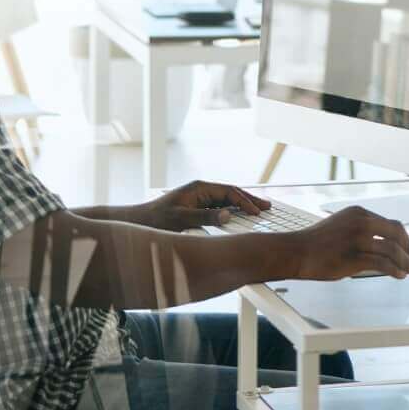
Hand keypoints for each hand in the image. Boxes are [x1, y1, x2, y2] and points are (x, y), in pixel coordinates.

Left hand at [144, 180, 269, 231]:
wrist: (141, 222)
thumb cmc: (158, 219)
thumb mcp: (182, 219)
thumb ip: (205, 217)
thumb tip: (227, 216)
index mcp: (200, 188)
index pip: (229, 192)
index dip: (245, 202)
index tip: (257, 212)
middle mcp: (202, 191)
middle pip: (231, 193)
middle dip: (249, 200)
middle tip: (267, 207)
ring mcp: (200, 198)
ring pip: (227, 200)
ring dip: (243, 205)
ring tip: (259, 210)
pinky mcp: (198, 206)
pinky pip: (220, 207)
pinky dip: (233, 211)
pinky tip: (241, 217)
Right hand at [288, 206, 408, 280]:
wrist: (296, 251)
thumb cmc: (316, 243)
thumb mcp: (341, 226)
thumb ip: (361, 231)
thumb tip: (381, 246)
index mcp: (359, 213)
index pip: (390, 224)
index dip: (404, 238)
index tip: (408, 249)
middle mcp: (361, 222)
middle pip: (397, 233)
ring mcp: (358, 239)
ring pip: (393, 249)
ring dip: (407, 262)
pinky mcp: (354, 256)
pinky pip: (383, 263)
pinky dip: (395, 270)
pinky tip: (400, 275)